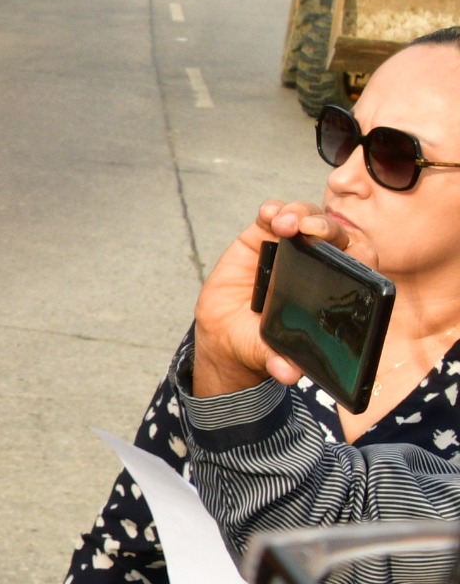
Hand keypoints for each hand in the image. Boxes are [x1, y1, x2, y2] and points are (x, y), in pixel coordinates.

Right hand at [192, 201, 370, 395]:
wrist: (225, 336)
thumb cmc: (260, 342)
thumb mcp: (271, 354)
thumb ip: (280, 360)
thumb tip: (289, 374)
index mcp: (334, 288)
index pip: (359, 263)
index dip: (357, 252)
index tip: (344, 252)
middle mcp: (318, 262)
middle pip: (334, 233)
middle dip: (327, 225)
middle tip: (310, 229)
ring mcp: (290, 247)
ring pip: (306, 216)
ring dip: (299, 213)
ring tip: (283, 223)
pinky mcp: (260, 237)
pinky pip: (273, 214)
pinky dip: (273, 209)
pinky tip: (269, 215)